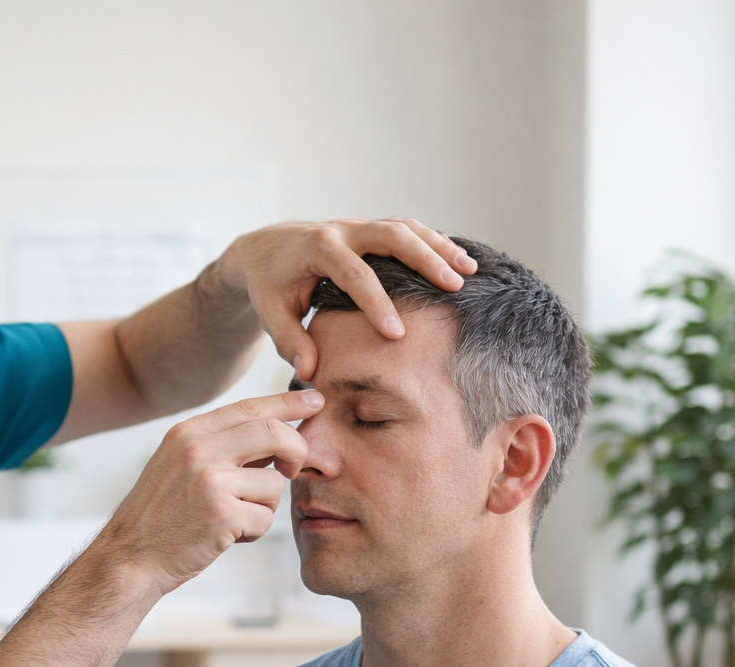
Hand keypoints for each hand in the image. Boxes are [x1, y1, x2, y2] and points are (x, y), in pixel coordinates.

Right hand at [90, 390, 322, 596]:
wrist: (130, 558)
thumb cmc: (161, 515)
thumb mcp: (179, 464)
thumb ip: (220, 445)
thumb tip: (276, 433)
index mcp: (188, 432)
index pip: (250, 406)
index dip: (288, 403)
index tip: (315, 399)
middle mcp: (198, 449)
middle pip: (274, 433)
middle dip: (297, 452)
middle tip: (293, 471)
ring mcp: (210, 481)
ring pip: (274, 484)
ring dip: (264, 507)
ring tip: (234, 519)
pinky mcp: (222, 515)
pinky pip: (266, 518)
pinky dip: (253, 532)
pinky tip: (226, 537)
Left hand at [213, 219, 476, 380]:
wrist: (265, 250)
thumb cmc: (269, 286)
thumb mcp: (271, 314)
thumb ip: (289, 341)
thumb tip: (310, 371)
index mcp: (318, 249)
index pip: (354, 274)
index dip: (377, 304)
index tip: (397, 334)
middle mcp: (343, 230)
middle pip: (392, 235)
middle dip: (425, 260)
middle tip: (454, 287)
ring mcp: (360, 227)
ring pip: (407, 228)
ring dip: (440, 247)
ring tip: (470, 272)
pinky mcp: (371, 231)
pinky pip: (408, 230)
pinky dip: (435, 243)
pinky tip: (460, 262)